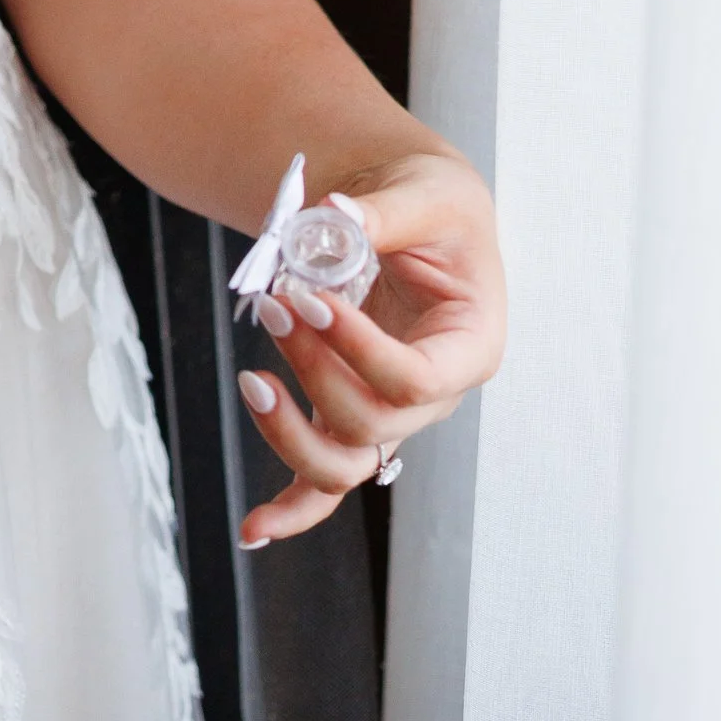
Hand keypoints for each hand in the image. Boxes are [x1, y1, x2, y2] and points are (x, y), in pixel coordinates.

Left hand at [234, 145, 504, 547]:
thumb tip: (334, 218)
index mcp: (470, 344)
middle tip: (275, 301)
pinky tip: (250, 531)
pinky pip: (323, 485)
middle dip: (314, 369)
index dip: (358, 349)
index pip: (417, 379)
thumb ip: (385, 210)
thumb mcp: (425, 189)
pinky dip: (288, 512)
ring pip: (344, 467)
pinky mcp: (349, 420)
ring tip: (252, 377)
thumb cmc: (434, 205)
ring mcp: (391, 416)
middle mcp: (434, 395)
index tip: (306, 295)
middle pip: (373, 423)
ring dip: (289, 432)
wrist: (417, 216)